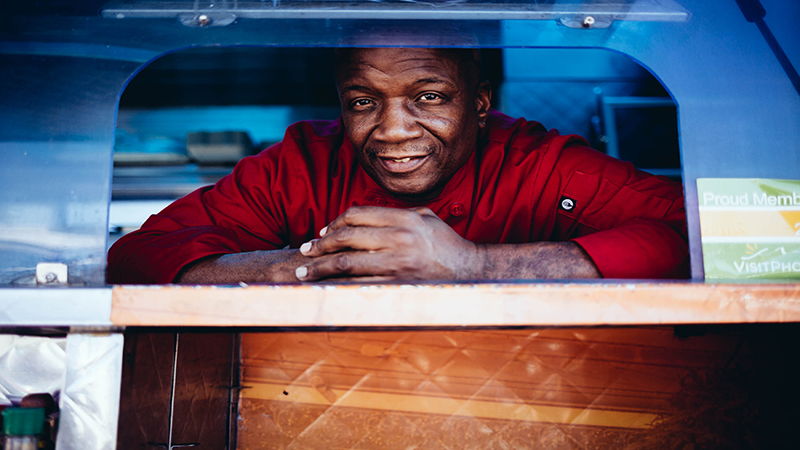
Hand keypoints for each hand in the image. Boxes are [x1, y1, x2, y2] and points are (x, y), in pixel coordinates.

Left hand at [295, 206, 480, 281]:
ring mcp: (397, 263)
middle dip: (320, 246)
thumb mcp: (427, 218)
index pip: (358, 215)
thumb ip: (398, 213)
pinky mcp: (397, 286)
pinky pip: (359, 286)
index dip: (334, 223)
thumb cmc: (446, 245)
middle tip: (304, 252)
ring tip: (304, 272)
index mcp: (404, 218)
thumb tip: (364, 216)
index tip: (322, 233)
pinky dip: (338, 287)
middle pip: (346, 237)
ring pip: (347, 263)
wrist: (470, 273)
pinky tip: (324, 289)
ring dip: (321, 268)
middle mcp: (399, 238)